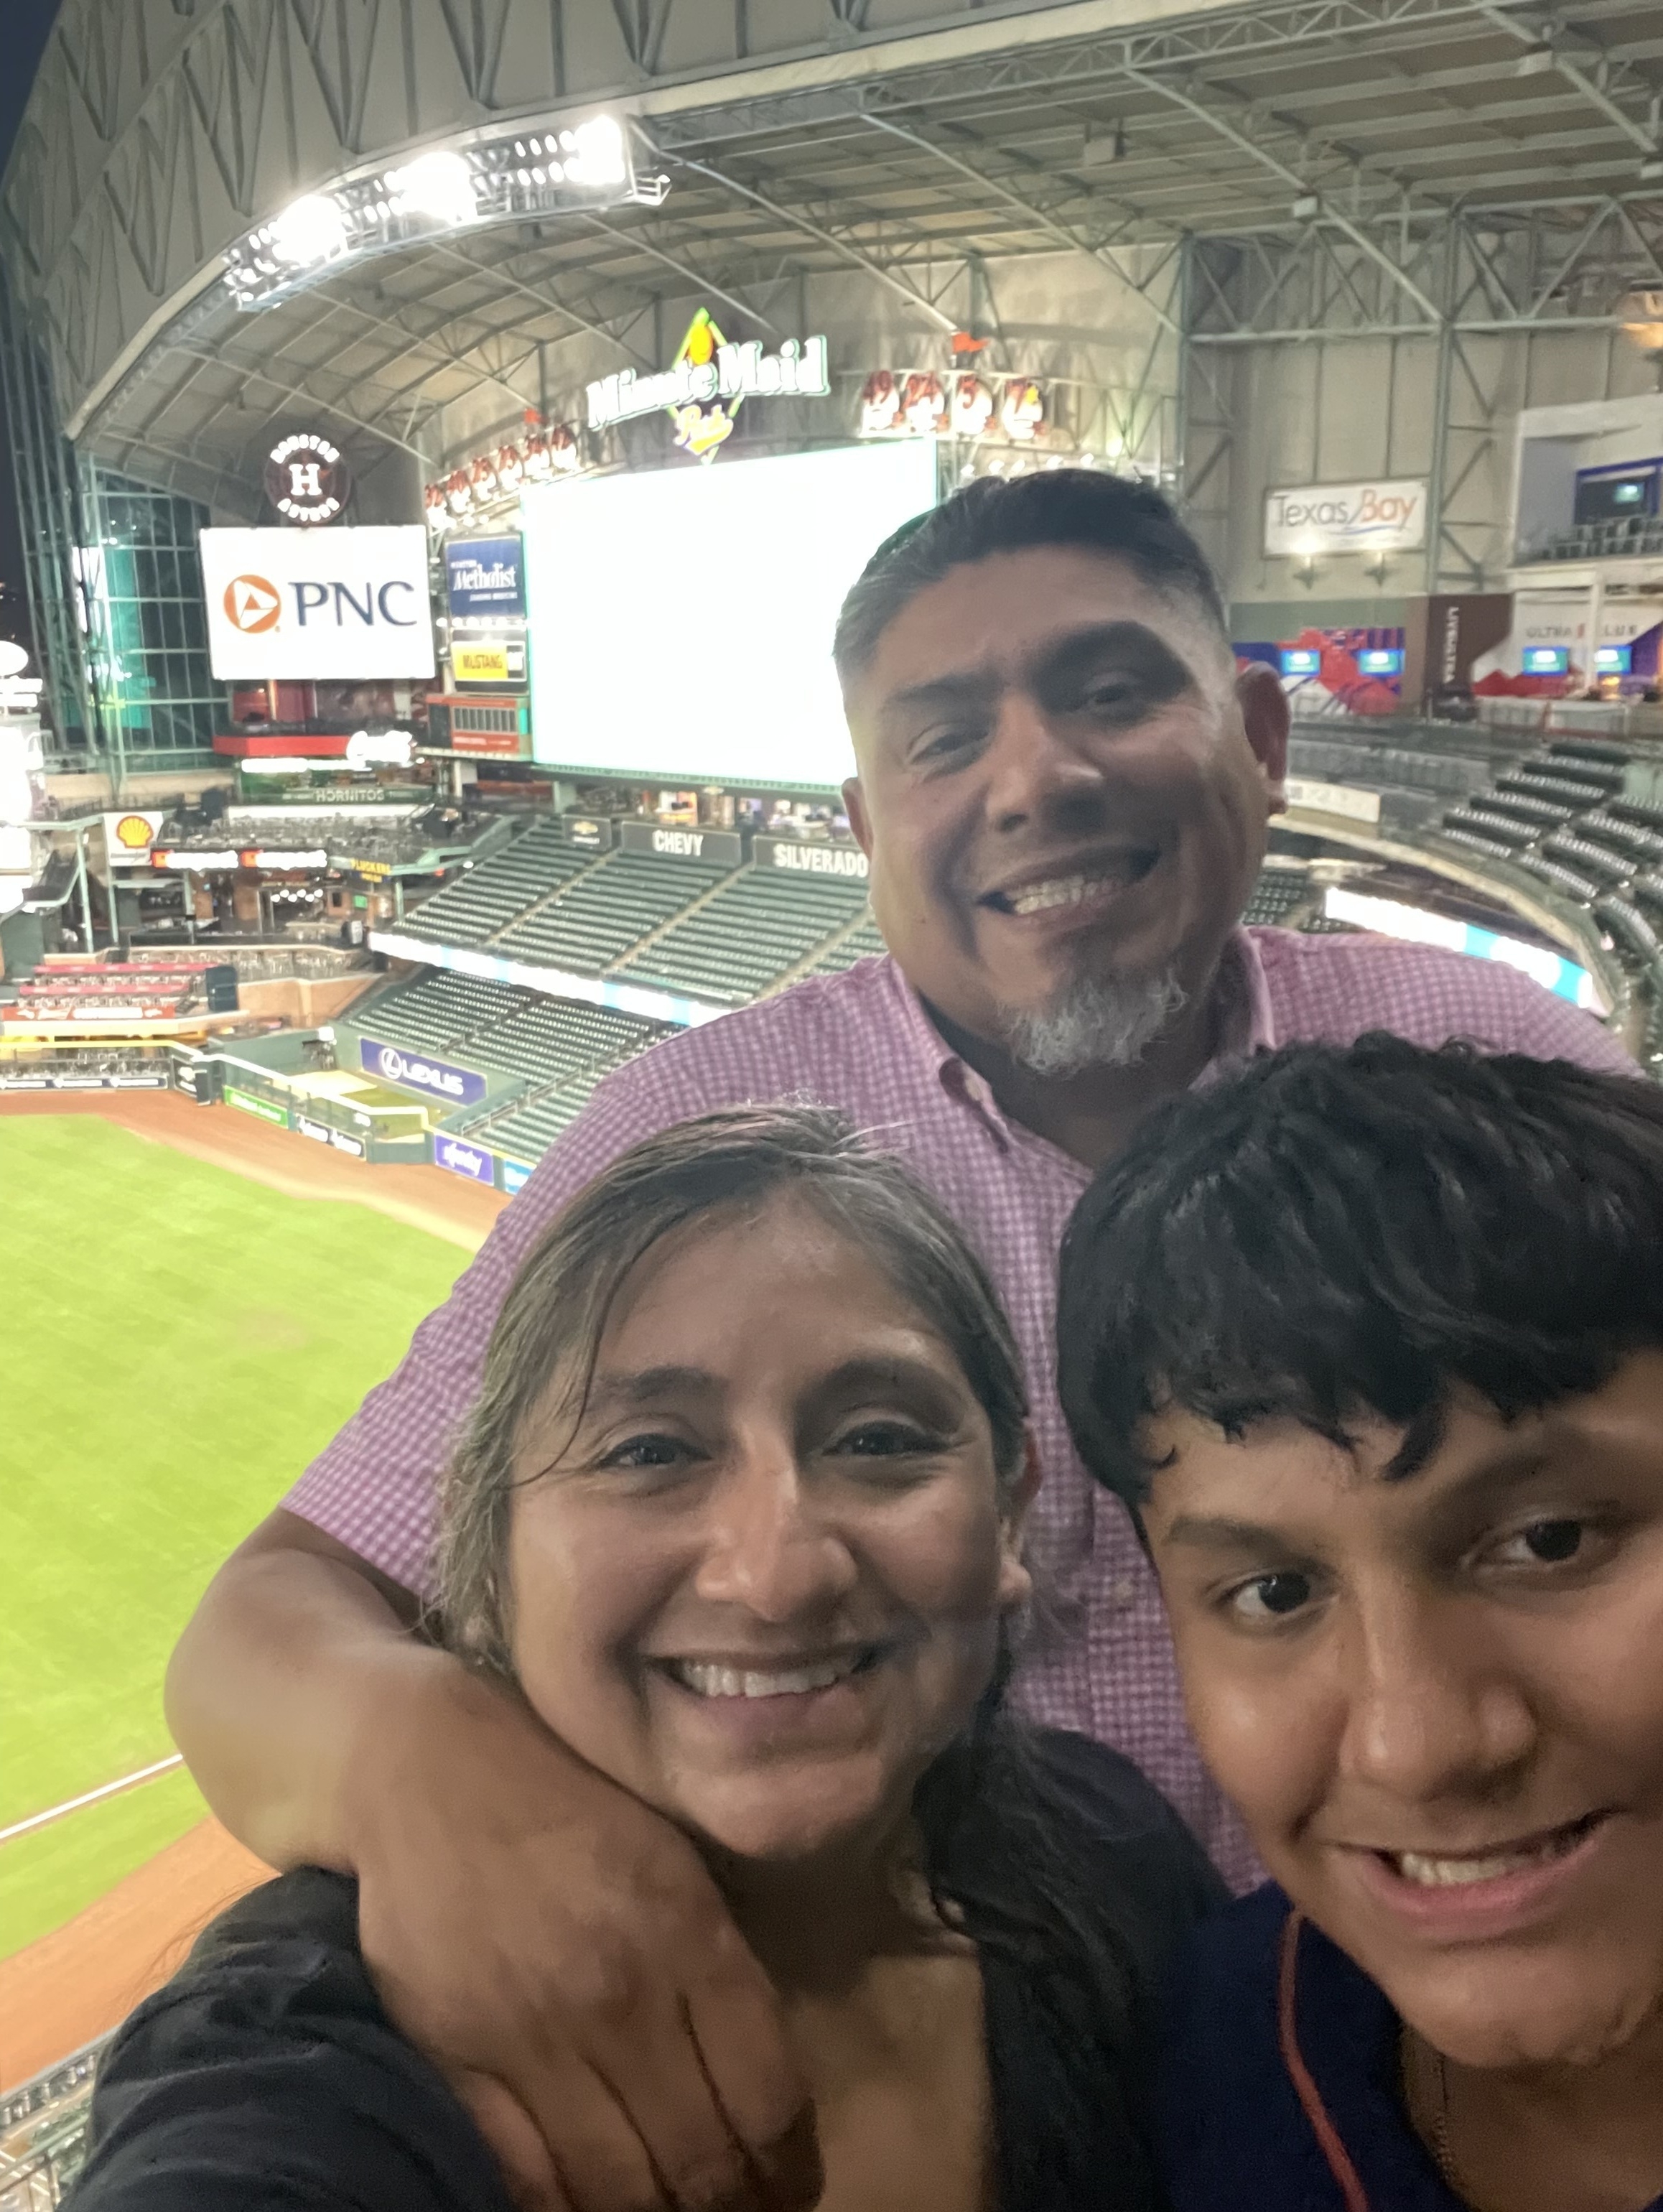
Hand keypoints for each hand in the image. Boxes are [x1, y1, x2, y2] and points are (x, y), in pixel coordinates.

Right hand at [345, 1651, 820, 2211]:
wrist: (430, 1772)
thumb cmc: (569, 1807)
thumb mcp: (676, 1864)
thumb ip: (719, 1971)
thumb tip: (761, 2087)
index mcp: (690, 1936)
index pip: (768, 2097)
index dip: (792, 2166)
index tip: (793, 2186)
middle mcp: (621, 1996)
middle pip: (701, 2163)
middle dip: (735, 2207)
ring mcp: (534, 2036)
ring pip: (619, 2191)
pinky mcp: (457, 2062)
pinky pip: (526, 2180)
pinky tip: (592, 2208)